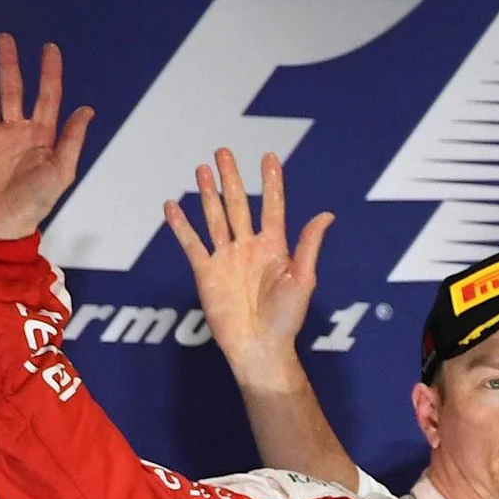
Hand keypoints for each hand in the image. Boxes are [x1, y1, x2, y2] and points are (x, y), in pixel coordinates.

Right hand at [0, 34, 92, 240]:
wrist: (1, 225)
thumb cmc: (35, 200)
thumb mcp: (61, 171)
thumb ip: (72, 139)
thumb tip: (88, 109)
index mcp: (40, 134)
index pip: (46, 96)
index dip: (49, 72)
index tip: (50, 48)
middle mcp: (14, 129)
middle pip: (13, 90)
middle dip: (10, 64)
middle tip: (5, 38)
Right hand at [165, 148, 333, 380]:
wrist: (259, 346)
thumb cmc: (286, 319)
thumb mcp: (303, 280)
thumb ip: (308, 245)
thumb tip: (326, 214)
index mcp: (275, 247)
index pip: (272, 206)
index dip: (271, 182)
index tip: (269, 157)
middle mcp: (249, 248)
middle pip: (238, 204)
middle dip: (231, 178)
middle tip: (223, 152)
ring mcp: (226, 258)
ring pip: (215, 218)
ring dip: (207, 194)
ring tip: (201, 169)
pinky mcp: (206, 272)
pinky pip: (192, 244)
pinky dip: (181, 225)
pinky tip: (172, 206)